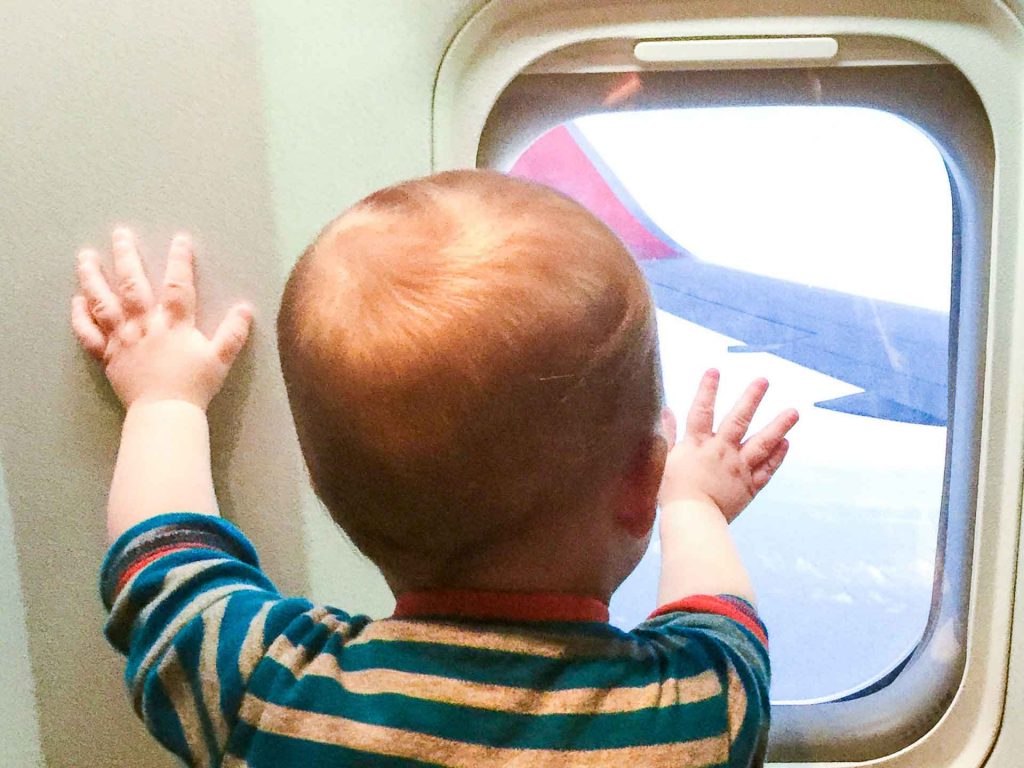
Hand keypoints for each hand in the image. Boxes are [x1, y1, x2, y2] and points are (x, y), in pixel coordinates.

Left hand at [71, 228, 251, 409]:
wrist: (165, 414)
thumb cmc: (194, 386)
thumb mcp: (220, 359)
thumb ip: (233, 333)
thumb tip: (246, 308)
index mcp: (174, 324)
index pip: (177, 285)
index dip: (180, 261)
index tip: (180, 239)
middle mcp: (145, 325)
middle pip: (132, 285)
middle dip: (126, 257)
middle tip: (120, 234)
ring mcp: (123, 339)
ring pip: (103, 303)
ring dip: (93, 278)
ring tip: (85, 257)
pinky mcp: (108, 356)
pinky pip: (89, 334)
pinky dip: (81, 317)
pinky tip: (77, 300)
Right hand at [659, 369, 798, 521]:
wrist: (691, 519)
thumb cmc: (671, 492)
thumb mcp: (663, 459)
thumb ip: (667, 434)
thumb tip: (666, 410)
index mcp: (697, 444)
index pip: (702, 411)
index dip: (707, 390)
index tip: (714, 371)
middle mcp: (721, 452)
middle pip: (738, 420)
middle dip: (751, 398)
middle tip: (764, 381)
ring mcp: (738, 469)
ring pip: (762, 443)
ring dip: (779, 425)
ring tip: (794, 412)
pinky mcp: (749, 487)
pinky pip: (767, 469)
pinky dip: (777, 456)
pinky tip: (786, 442)